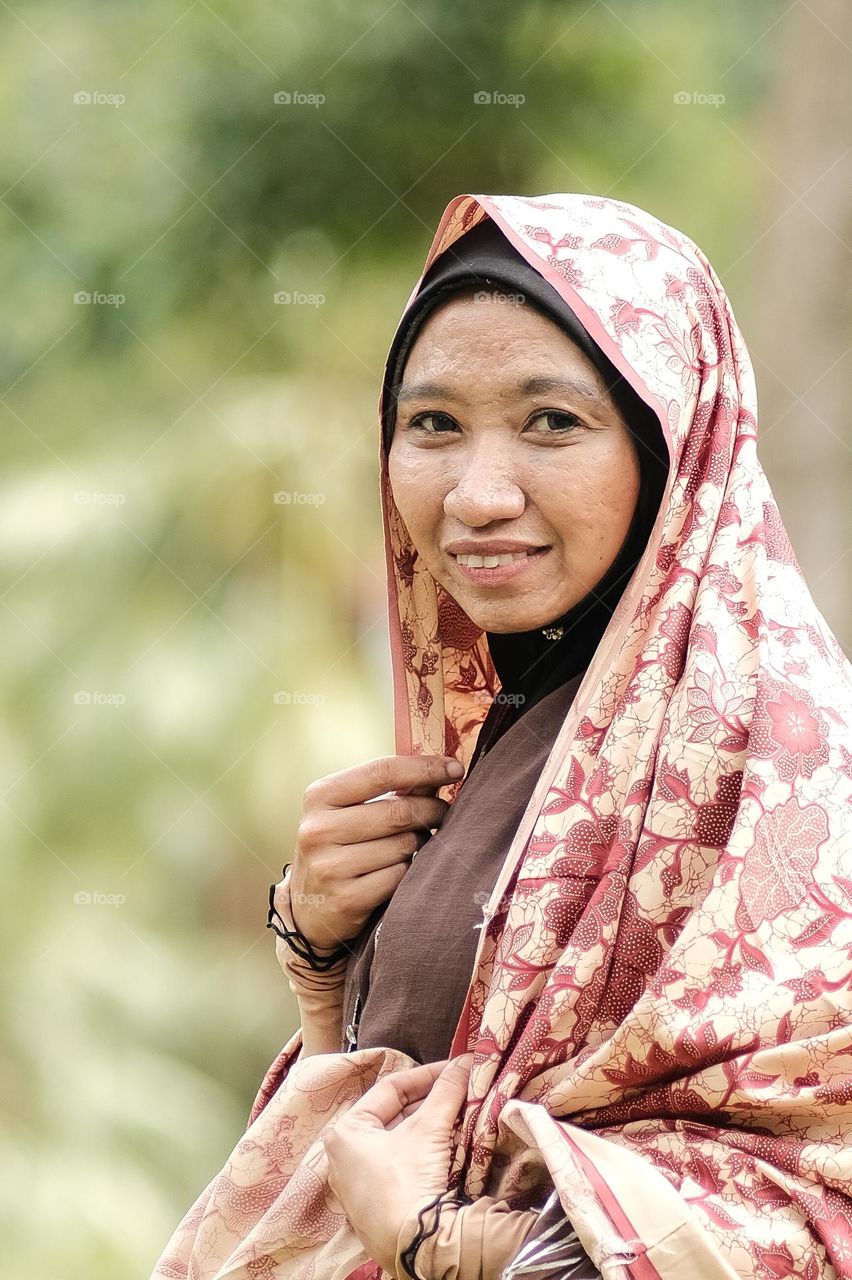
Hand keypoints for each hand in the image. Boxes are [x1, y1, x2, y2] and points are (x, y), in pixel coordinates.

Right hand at [284, 754, 462, 949]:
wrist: (310, 908)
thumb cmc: (339, 848)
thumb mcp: (351, 812)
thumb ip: (391, 790)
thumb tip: (442, 769)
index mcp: (320, 797)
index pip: (381, 772)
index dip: (424, 768)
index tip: (455, 768)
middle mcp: (319, 830)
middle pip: (398, 811)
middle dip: (432, 809)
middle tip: (443, 813)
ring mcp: (330, 866)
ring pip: (403, 846)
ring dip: (419, 844)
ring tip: (412, 846)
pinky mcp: (346, 899)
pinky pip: (400, 876)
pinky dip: (408, 872)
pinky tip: (398, 871)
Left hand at [323, 1053, 473, 1273]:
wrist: (411, 1247)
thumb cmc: (406, 1182)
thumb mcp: (428, 1130)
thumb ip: (446, 1091)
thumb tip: (466, 1061)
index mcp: (346, 1131)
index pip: (390, 1088)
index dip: (426, 1075)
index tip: (454, 1068)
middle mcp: (344, 1155)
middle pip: (394, 1114)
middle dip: (429, 1101)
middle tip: (459, 1090)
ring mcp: (358, 1183)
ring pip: (398, 1140)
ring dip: (428, 1126)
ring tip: (457, 1114)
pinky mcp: (374, 1204)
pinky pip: (399, 1164)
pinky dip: (421, 1151)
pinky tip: (445, 1145)